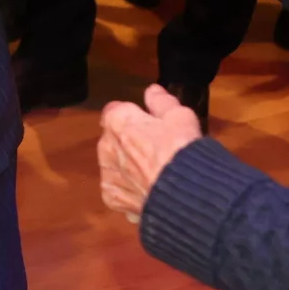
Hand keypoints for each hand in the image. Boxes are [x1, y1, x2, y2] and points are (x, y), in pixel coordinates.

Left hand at [99, 85, 206, 219]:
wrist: (183, 194)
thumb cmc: (181, 148)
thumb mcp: (180, 116)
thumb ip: (161, 101)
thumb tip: (151, 90)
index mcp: (117, 121)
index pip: (114, 110)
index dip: (131, 116)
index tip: (148, 123)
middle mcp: (105, 146)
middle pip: (113, 139)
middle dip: (128, 141)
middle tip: (156, 149)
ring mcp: (107, 175)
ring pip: (114, 165)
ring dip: (127, 166)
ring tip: (154, 173)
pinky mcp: (112, 199)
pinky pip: (119, 189)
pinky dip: (131, 190)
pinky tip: (149, 191)